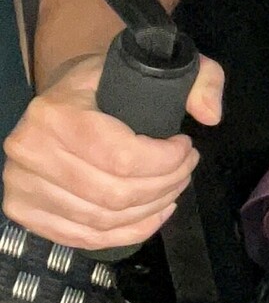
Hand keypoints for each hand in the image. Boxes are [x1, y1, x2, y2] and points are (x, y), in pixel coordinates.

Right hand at [1, 45, 224, 250]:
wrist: (60, 98)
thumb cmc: (106, 83)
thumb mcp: (152, 65)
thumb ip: (198, 78)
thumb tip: (211, 115)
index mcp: (55, 113)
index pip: (123, 158)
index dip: (167, 162)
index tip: (186, 148)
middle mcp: (31, 151)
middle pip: (115, 195)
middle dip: (165, 187)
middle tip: (185, 171)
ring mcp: (22, 186)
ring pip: (104, 221)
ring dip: (151, 211)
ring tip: (172, 190)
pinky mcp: (25, 211)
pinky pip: (86, 238)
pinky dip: (128, 232)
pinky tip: (153, 214)